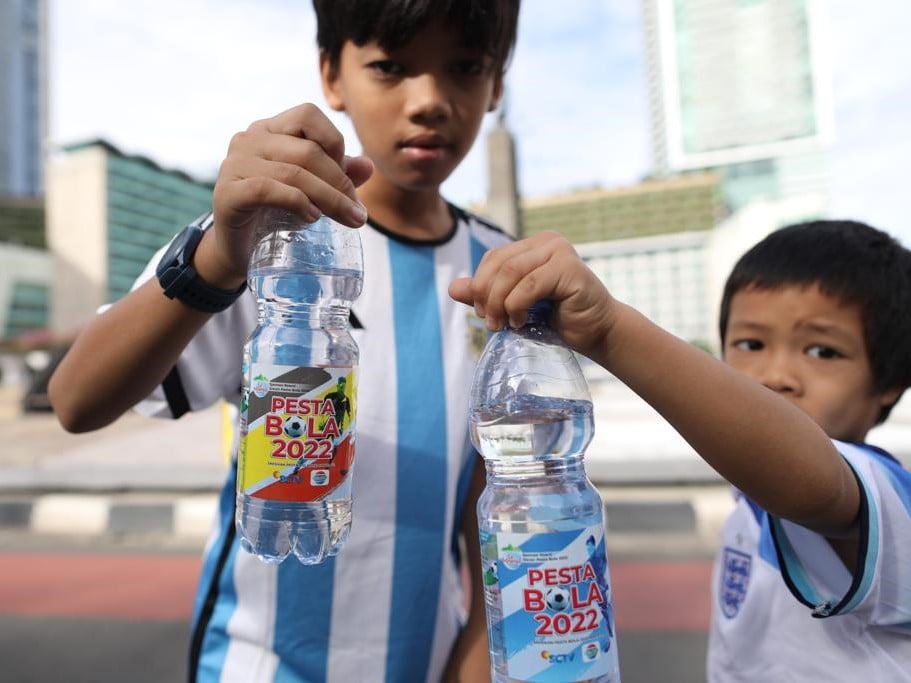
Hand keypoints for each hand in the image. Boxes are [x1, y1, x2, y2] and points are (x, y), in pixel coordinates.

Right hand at [205, 103, 373, 285]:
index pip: (308, 115)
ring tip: (347, 219)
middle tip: (358, 214)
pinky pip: (266, 190)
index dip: (334, 141)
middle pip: (307, 150)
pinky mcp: (226, 193)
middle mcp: (248, 139)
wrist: (240, 249)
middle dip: (340, 183)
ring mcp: (233, 164)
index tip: (348, 178)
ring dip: (328, 198)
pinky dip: (296, 202)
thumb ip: (338, 176)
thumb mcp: (312, 193)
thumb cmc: (275, 215)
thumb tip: (368, 165)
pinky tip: (312, 218)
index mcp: (269, 130)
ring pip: (293, 172)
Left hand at [449, 231, 615, 359]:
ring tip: (504, 324)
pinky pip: (529, 285)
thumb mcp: (515, 306)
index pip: (494, 257)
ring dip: (499, 303)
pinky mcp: (570, 268)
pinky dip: (517, 306)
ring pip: (511, 273)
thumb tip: (452, 288)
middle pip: (499, 263)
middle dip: (486, 296)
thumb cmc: (558, 319)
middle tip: (490, 322)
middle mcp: (548, 241)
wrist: (597, 331)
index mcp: (534, 244)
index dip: (481, 284)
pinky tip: (521, 322)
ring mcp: (560, 251)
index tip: (482, 313)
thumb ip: (487, 294)